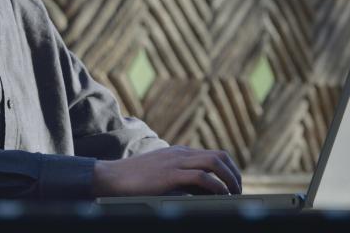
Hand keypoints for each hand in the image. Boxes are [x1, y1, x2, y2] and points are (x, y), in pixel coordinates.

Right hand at [92, 145, 241, 196]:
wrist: (111, 176)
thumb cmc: (133, 179)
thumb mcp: (159, 173)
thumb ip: (178, 177)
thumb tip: (198, 192)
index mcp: (179, 153)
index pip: (214, 154)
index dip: (229, 169)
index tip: (234, 185)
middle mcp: (180, 154)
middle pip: (219, 156)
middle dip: (234, 174)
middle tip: (238, 192)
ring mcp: (175, 162)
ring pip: (214, 163)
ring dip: (229, 179)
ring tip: (233, 195)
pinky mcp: (169, 175)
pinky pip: (201, 177)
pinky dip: (215, 186)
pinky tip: (219, 196)